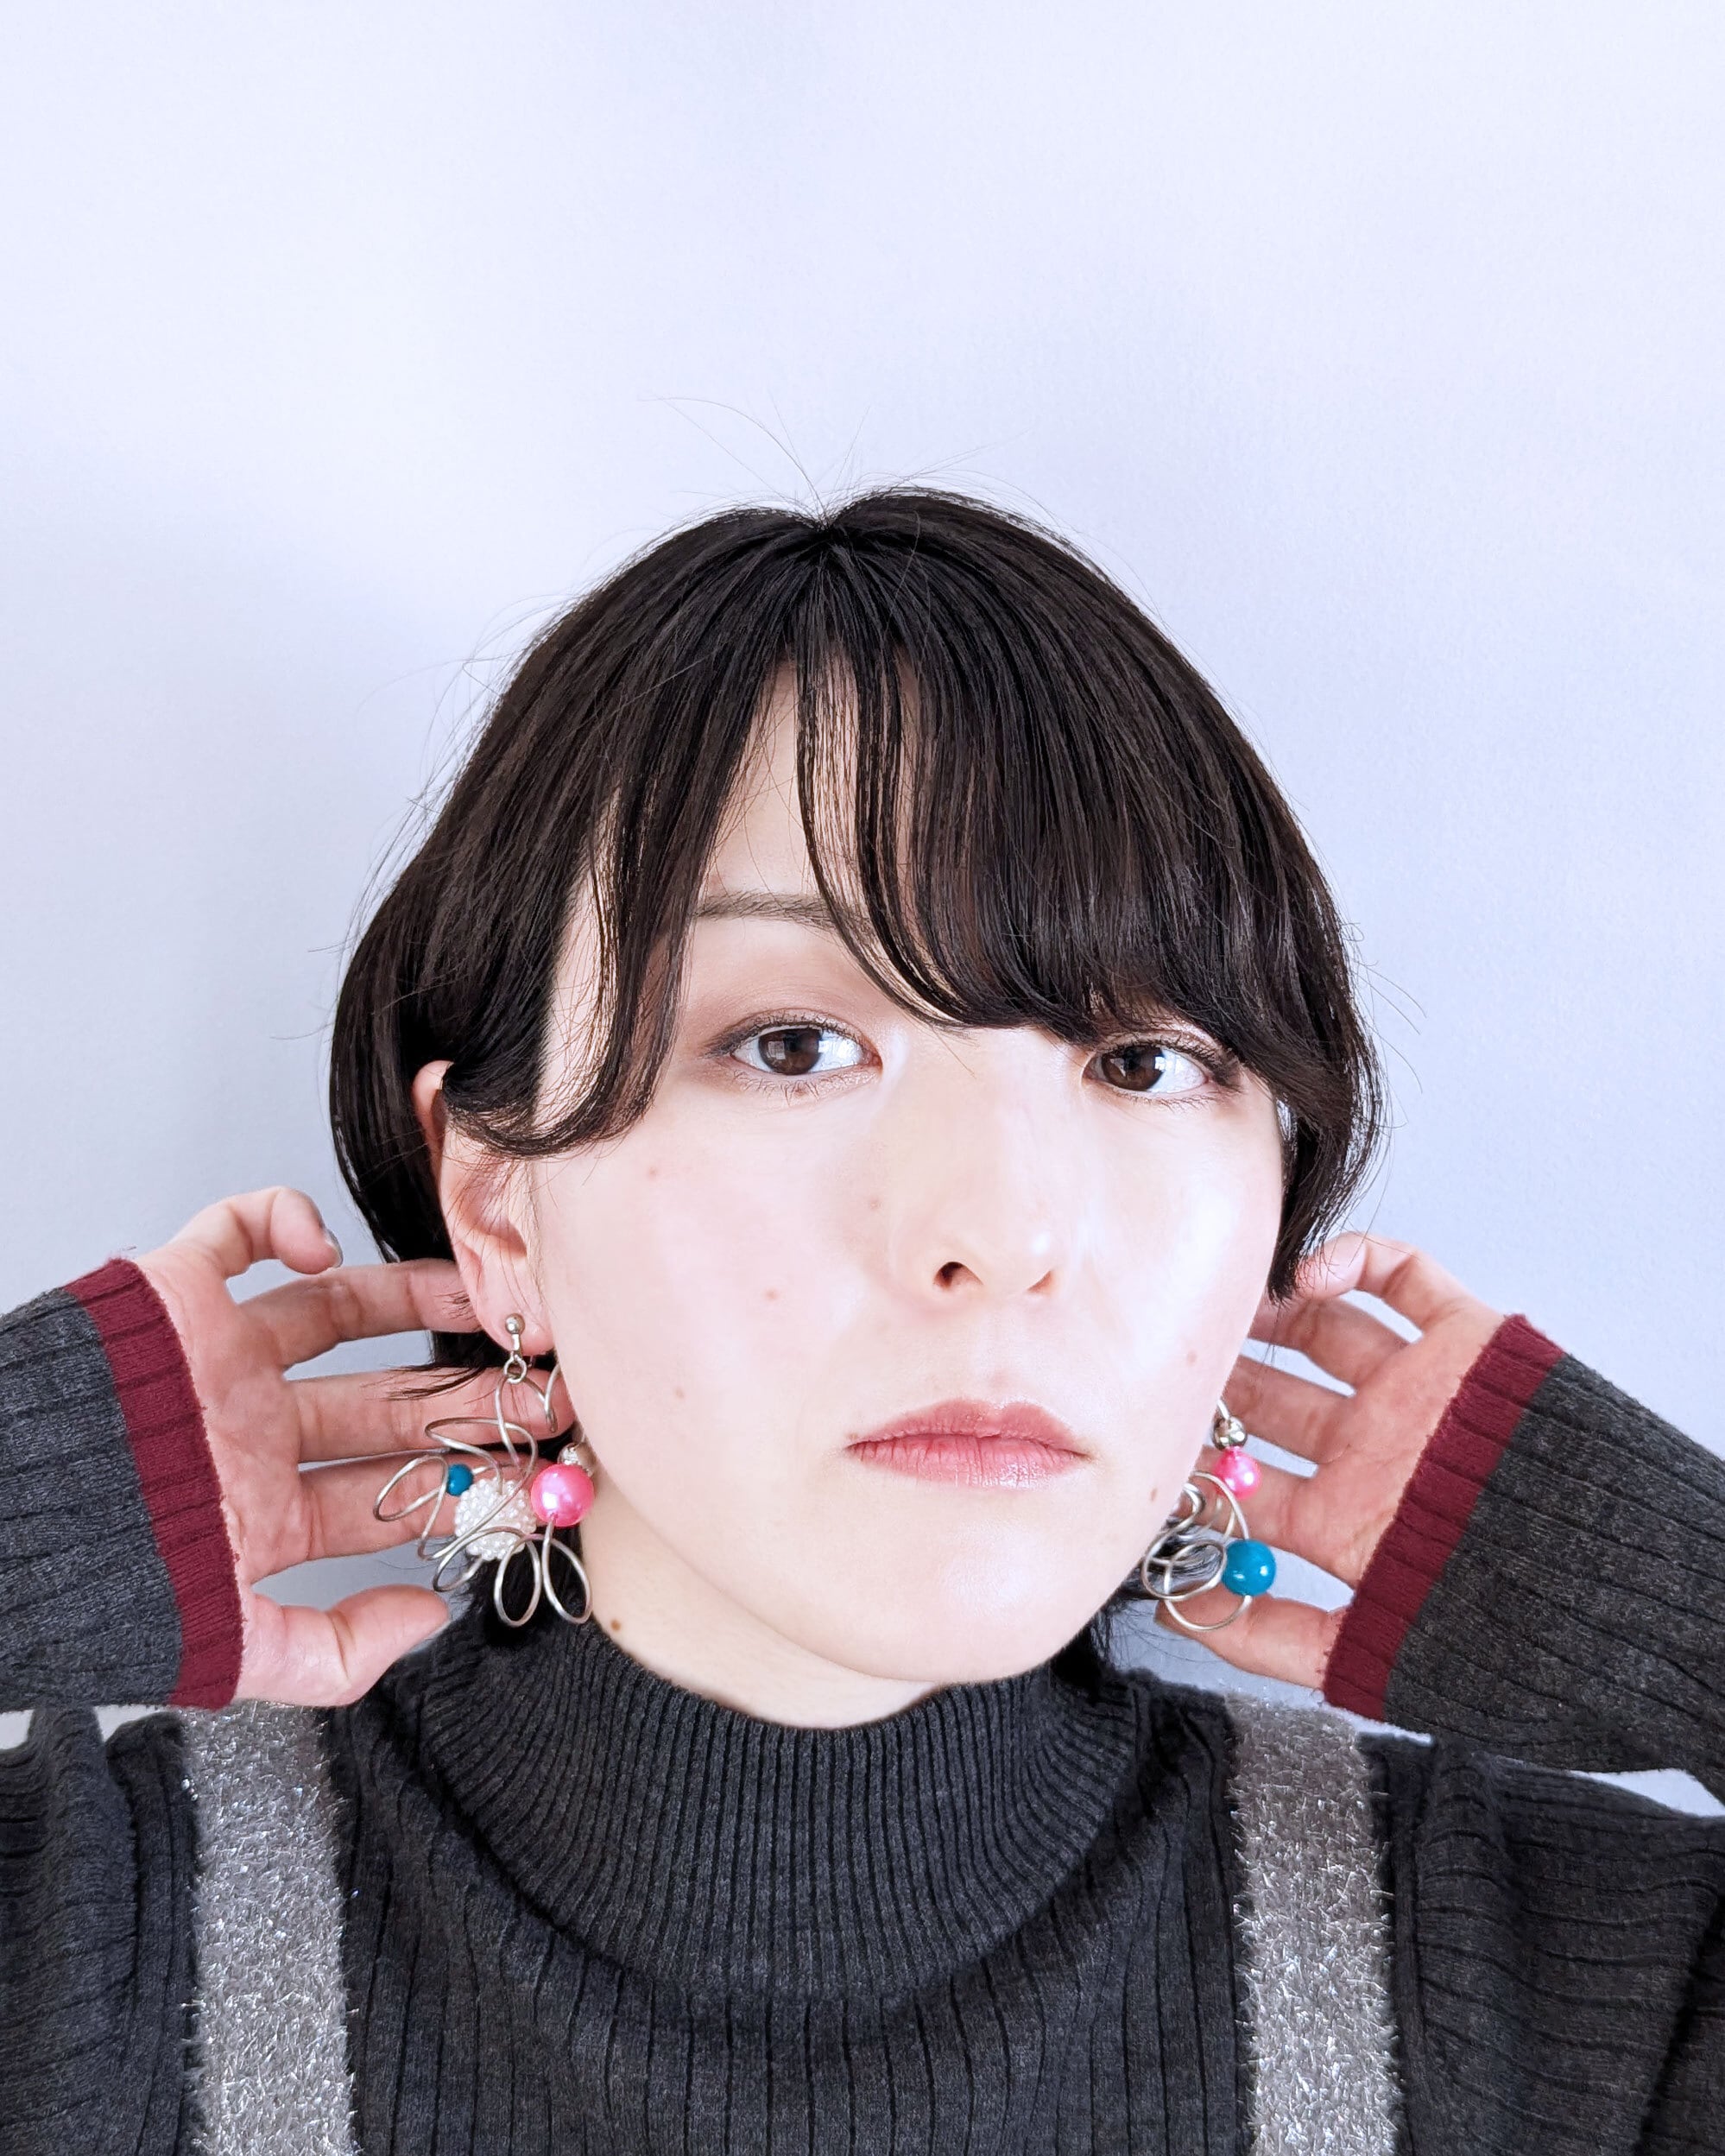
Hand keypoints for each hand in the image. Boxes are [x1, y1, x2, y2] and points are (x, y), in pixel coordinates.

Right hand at [135, 1186, 570, 1706]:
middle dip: (473, 1396)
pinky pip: (237, 1230)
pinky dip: (286, 1221)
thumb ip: (333, 1653)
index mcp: (262, 1509)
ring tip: (496, 1302)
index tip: (548, 1471)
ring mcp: (214, 1362)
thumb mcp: (223, 1651)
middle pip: (385, 1401)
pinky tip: (330, 1249)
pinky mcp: (170, 1296)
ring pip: (338, 1310)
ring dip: (422, 1299)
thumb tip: (434, 1618)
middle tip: (557, 1386)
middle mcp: (248, 1429)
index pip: (391, 1489)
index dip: (471, 1479)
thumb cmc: (85, 1590)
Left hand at [1157, 1232, 1504, 1689]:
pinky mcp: (1472, 1343)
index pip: (1245, 1488)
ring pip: (1321, 1332)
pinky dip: (1352, 1259)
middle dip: (1212, 1386)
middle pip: (1269, 1403)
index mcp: (1351, 1526)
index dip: (1190, 1470)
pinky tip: (1308, 1277)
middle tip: (1162, 1364)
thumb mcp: (1382, 1663)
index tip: (1142, 1452)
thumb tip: (1178, 1613)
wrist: (1644, 1603)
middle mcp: (1377, 1455)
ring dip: (1264, 1316)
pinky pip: (1404, 1276)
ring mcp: (1420, 1397)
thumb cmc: (1526, 1643)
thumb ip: (1281, 1643)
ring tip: (1222, 1313)